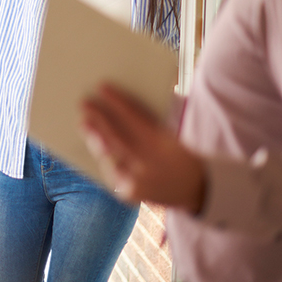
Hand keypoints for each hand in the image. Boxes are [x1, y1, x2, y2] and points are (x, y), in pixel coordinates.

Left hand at [80, 84, 205, 213]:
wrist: (197, 190)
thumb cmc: (178, 154)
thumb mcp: (171, 135)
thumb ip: (149, 120)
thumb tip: (121, 101)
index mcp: (163, 144)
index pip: (135, 118)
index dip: (117, 102)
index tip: (102, 87)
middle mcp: (149, 164)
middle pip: (117, 137)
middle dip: (99, 119)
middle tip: (84, 103)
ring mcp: (138, 181)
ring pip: (109, 156)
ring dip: (94, 139)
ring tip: (84, 124)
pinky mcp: (129, 194)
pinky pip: (110, 173)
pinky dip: (102, 158)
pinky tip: (94, 145)